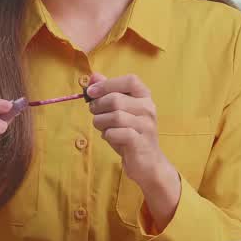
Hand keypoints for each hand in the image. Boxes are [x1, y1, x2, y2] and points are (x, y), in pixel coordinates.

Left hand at [87, 73, 181, 225]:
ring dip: (100, 122)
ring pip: (114, 117)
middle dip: (98, 107)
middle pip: (116, 99)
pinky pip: (114, 133)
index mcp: (145, 97)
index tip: (91, 91)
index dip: (108, 84)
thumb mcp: (120, 111)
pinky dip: (107, 135)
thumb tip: (93, 76)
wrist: (148, 163)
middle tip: (95, 114)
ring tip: (103, 127)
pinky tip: (110, 137)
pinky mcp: (139, 142)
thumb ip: (108, 92)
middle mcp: (148, 108)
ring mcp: (146, 125)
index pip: (130, 80)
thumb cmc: (131, 134)